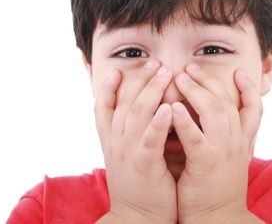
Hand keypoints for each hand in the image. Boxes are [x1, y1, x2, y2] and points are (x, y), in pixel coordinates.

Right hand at [95, 60, 176, 223]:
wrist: (137, 218)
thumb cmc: (139, 184)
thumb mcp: (129, 155)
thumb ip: (134, 133)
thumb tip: (147, 111)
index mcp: (112, 140)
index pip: (104, 107)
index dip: (109, 87)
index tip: (118, 69)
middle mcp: (116, 142)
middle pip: (125, 103)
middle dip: (140, 80)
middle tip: (155, 63)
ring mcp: (128, 152)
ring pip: (137, 115)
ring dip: (151, 92)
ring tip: (164, 73)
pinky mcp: (144, 165)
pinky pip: (150, 139)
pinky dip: (157, 123)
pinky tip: (167, 108)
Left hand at [172, 66, 262, 223]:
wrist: (218, 220)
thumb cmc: (218, 188)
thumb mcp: (230, 160)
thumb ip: (227, 138)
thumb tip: (218, 119)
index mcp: (242, 141)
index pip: (253, 108)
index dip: (248, 88)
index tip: (238, 72)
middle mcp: (236, 142)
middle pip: (227, 102)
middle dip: (209, 81)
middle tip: (191, 67)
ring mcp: (223, 152)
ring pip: (214, 112)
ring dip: (196, 92)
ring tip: (181, 77)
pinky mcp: (205, 164)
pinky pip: (196, 137)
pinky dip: (186, 120)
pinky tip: (174, 107)